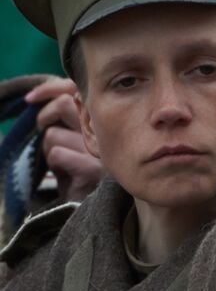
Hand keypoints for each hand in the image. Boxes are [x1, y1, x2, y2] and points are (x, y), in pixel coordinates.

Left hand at [25, 78, 103, 201]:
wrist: (94, 201)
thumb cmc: (81, 165)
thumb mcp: (77, 134)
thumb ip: (68, 113)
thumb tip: (38, 95)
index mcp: (105, 118)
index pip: (77, 88)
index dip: (51, 88)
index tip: (31, 98)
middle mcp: (108, 130)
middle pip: (64, 104)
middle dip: (44, 116)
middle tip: (42, 128)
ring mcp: (102, 149)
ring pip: (54, 134)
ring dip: (48, 148)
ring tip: (61, 159)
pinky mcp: (91, 168)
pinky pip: (56, 154)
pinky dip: (53, 164)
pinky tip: (65, 172)